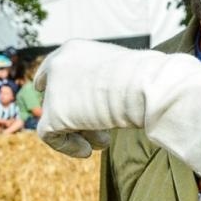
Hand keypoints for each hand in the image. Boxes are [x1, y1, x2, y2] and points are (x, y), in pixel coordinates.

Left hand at [35, 39, 200, 183]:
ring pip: (53, 117)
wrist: (148, 85)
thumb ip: (112, 83)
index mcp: (74, 48)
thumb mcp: (128, 72)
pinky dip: (68, 146)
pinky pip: (50, 136)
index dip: (58, 90)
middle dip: (71, 115)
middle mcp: (57, 63)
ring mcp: (53, 88)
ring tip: (101, 142)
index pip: (53, 69)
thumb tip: (123, 98)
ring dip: (77, 132)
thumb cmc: (150, 77)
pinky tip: (89, 151)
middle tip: (96, 132)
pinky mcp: (53, 113)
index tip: (71, 108)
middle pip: (51, 94)